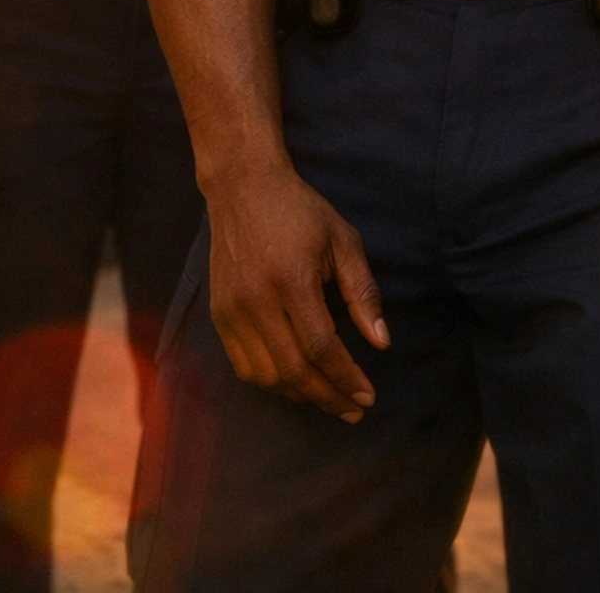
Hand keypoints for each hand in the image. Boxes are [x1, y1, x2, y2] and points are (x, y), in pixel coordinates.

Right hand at [205, 160, 389, 420]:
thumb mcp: (343, 240)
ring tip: (329, 398)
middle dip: (327, 397)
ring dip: (300, 394)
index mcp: (292, 280)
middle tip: (353, 409)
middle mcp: (257, 302)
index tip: (367, 396)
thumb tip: (381, 342)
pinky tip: (295, 381)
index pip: (320, 347)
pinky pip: (243, 365)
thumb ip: (362, 292)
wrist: (243, 190)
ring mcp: (232, 312)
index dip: (345, 378)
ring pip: (266, 375)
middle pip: (293, 370)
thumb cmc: (301, 212)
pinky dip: (271, 382)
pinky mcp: (218, 315)